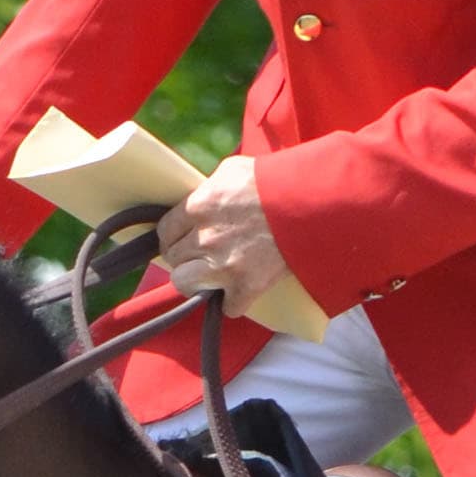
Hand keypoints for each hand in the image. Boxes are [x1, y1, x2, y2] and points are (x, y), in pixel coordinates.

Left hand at [156, 155, 285, 312]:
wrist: (310, 203)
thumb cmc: (273, 180)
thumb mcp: (234, 170)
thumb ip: (210, 186)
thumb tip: (200, 196)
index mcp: (198, 207)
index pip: (165, 231)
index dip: (173, 236)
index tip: (181, 239)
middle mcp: (205, 238)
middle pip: (173, 259)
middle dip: (185, 257)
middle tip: (200, 255)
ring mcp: (223, 265)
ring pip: (185, 284)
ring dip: (198, 283)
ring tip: (212, 277)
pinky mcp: (246, 286)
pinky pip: (227, 307)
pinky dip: (235, 301)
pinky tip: (242, 291)